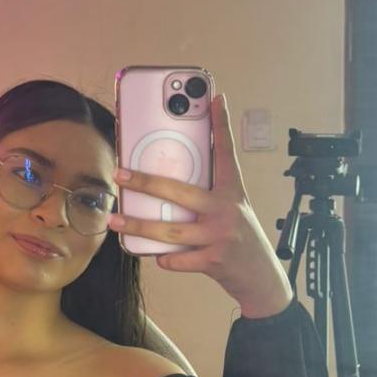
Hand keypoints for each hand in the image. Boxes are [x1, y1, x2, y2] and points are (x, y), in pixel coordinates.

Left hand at [108, 93, 294, 317]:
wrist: (261, 278)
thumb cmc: (240, 239)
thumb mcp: (233, 209)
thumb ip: (209, 194)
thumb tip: (168, 182)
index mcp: (233, 192)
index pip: (226, 153)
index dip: (222, 124)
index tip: (215, 98)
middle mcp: (227, 210)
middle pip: (180, 191)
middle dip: (145, 182)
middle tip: (120, 174)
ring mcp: (220, 235)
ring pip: (171, 229)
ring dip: (139, 226)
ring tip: (115, 221)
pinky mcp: (214, 260)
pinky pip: (178, 258)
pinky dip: (164, 258)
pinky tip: (155, 255)